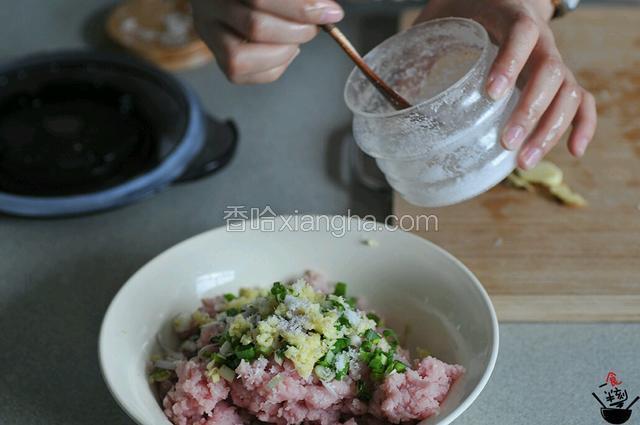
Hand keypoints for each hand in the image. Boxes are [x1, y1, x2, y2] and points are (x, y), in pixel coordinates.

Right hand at [191, 0, 343, 83]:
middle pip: (256, 27)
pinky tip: (284, 50)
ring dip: (283, 52)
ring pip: (243, 58)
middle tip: (314, 27)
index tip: (331, 12)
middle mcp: (210, 8)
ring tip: (297, 38)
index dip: (301, 8)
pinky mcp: (217, 59)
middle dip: (297, 31)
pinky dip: (276, 66)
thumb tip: (327, 12)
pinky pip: (244, 74)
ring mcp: (209, 35)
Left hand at [416, 0, 596, 168]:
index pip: (522, 34)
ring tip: (524, 161)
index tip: (491, 93)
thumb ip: (420, 47)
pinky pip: (583, 100)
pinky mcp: (560, 80)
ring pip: (569, 92)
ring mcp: (554, 61)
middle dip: (530, 110)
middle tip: (506, 142)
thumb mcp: (440, 19)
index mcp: (510, 18)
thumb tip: (390, 91)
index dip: (511, 63)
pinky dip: (583, 125)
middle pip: (551, 71)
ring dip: (550, 128)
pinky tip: (573, 152)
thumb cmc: (465, 11)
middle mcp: (540, 40)